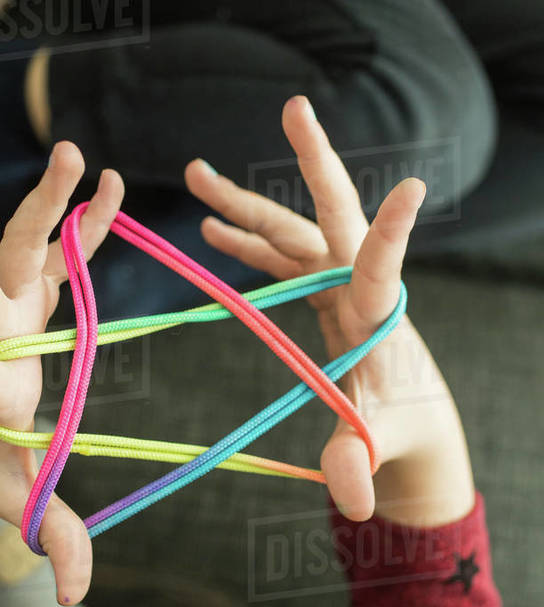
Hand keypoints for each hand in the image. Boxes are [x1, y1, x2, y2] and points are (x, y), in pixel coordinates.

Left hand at [0, 143, 123, 604]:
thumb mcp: (9, 493)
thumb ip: (49, 533)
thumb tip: (75, 598)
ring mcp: (1, 306)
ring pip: (20, 248)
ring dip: (46, 205)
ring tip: (75, 154)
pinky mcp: (19, 290)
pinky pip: (55, 249)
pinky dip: (81, 221)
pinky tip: (108, 184)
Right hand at [185, 96, 474, 526]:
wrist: (410, 424)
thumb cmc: (400, 435)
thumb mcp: (378, 451)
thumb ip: (361, 467)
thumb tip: (350, 498)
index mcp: (378, 320)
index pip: (382, 270)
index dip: (393, 232)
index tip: (412, 187)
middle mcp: (359, 290)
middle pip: (330, 218)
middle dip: (313, 163)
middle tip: (294, 107)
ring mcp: (339, 287)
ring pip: (292, 232)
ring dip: (245, 206)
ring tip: (195, 175)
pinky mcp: (322, 295)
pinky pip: (282, 260)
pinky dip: (249, 245)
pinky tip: (213, 232)